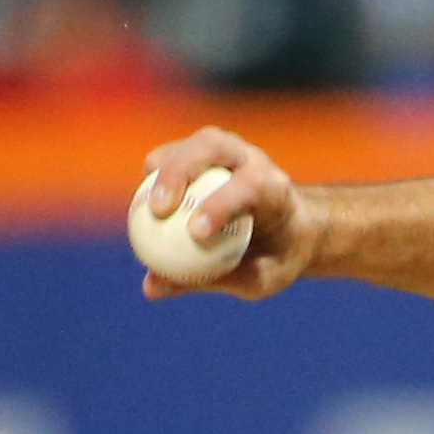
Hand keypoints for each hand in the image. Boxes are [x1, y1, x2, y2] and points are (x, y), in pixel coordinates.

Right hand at [137, 127, 325, 301]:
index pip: (250, 186)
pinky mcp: (202, 152)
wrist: (291, 228)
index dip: (220, 205)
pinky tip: (141, 205)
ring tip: (145, 207)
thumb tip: (152, 287)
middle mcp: (252, 158)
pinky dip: (155, 175)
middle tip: (157, 210)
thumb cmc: (276, 257)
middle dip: (180, 172)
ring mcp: (227, 149)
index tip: (195, 234)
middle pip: (212, 146)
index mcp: (276, 188)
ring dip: (163, 170)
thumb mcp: (260, 279)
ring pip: (190, 146)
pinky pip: (173, 156)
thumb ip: (212, 280)